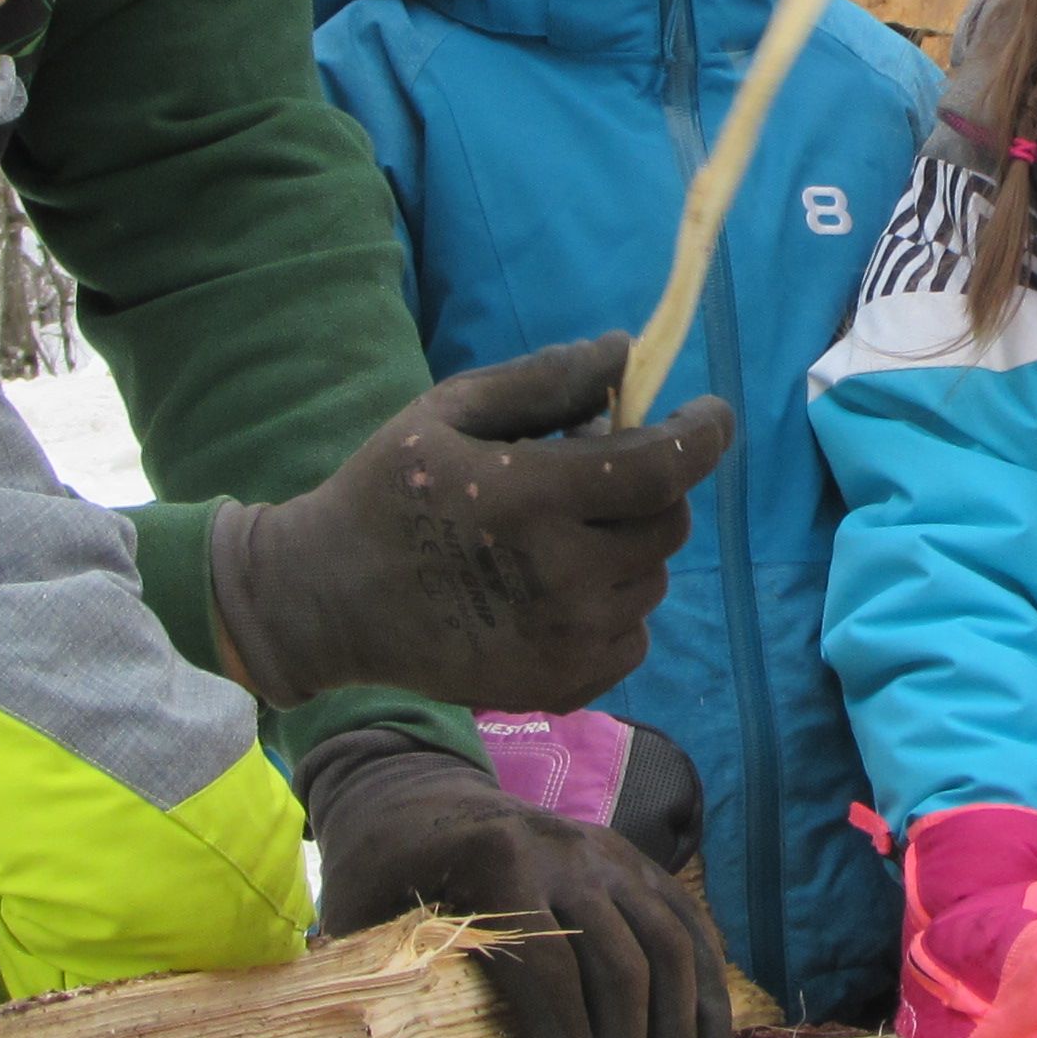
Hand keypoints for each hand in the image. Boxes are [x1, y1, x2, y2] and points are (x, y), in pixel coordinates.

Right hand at [211, 335, 735, 715]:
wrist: (326, 601)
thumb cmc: (388, 491)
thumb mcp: (451, 411)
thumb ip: (545, 380)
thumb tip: (626, 353)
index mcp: (534, 497)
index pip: (664, 466)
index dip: (702, 434)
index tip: (709, 414)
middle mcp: (563, 575)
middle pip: (669, 522)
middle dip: (651, 488)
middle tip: (595, 477)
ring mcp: (566, 639)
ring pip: (654, 579)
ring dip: (629, 548)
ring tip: (562, 535)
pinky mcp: (561, 684)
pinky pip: (634, 635)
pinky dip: (614, 606)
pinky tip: (558, 588)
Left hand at [300, 729, 733, 1037]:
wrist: (417, 795)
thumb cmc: (382, 871)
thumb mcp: (361, 917)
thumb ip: (384, 980)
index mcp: (497, 862)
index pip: (549, 968)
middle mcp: (567, 851)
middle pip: (619, 963)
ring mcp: (609, 852)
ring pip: (667, 943)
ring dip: (678, 1030)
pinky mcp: (633, 860)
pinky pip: (686, 921)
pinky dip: (707, 983)